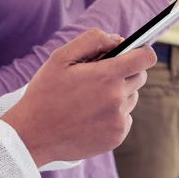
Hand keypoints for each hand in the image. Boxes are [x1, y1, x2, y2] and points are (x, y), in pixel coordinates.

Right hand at [0, 29, 156, 166]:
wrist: (32, 135)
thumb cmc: (45, 92)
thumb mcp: (61, 57)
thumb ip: (92, 40)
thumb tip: (119, 40)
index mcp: (107, 76)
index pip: (146, 58)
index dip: (142, 52)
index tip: (135, 53)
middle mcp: (117, 98)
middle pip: (139, 77)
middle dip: (124, 72)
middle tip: (100, 77)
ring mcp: (118, 120)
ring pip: (131, 98)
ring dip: (118, 94)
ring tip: (90, 99)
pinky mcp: (116, 137)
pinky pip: (125, 118)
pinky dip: (113, 115)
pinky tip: (91, 116)